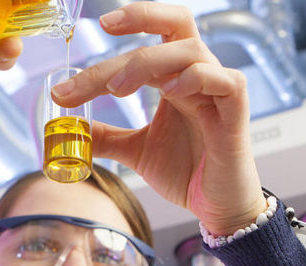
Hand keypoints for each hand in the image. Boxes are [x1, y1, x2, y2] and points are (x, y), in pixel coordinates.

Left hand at [50, 3, 265, 234]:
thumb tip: (69, 128)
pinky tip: (171, 91)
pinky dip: (198, 77)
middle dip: (139, 19)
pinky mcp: (236, 115)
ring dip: (150, 61)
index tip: (98, 25)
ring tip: (118, 88)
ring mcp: (219, 92)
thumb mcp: (135, 150)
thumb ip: (106, 136)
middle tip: (102, 30)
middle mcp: (198, 76)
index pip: (155, 34)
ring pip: (192, 50)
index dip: (132, 20)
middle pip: (176, 24)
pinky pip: (226, 81)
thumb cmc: (187, 172)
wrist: (216, 207)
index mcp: (176, 77)